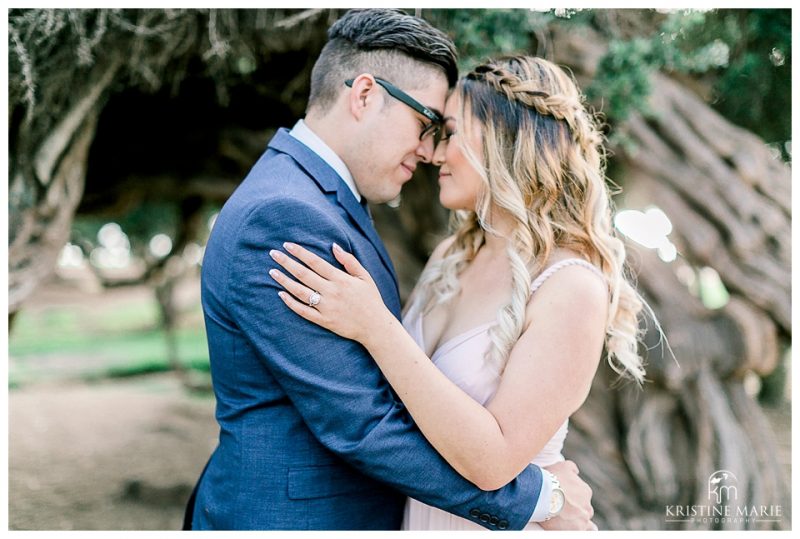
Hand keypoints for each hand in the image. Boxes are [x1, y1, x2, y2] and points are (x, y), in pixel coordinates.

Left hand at [268, 242, 392, 342]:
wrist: (375, 327)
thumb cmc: (371, 299)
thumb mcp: (364, 277)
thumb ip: (349, 261)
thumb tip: (333, 246)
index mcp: (341, 279)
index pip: (315, 262)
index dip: (300, 252)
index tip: (287, 245)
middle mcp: (332, 292)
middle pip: (304, 274)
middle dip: (287, 263)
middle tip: (273, 254)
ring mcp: (326, 307)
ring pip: (300, 292)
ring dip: (284, 281)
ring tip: (272, 272)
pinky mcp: (324, 321)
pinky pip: (303, 311)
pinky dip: (291, 303)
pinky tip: (280, 294)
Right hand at [540, 460, 596, 530]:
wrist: (543, 495)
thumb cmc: (551, 479)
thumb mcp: (562, 466)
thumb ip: (572, 468)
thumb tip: (576, 471)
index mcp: (585, 491)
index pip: (582, 497)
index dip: (572, 498)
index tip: (563, 498)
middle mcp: (587, 505)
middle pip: (584, 510)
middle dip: (576, 510)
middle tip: (563, 509)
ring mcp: (583, 519)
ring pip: (583, 522)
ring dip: (576, 520)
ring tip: (564, 519)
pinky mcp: (577, 530)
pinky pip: (582, 532)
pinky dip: (576, 530)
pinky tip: (569, 528)